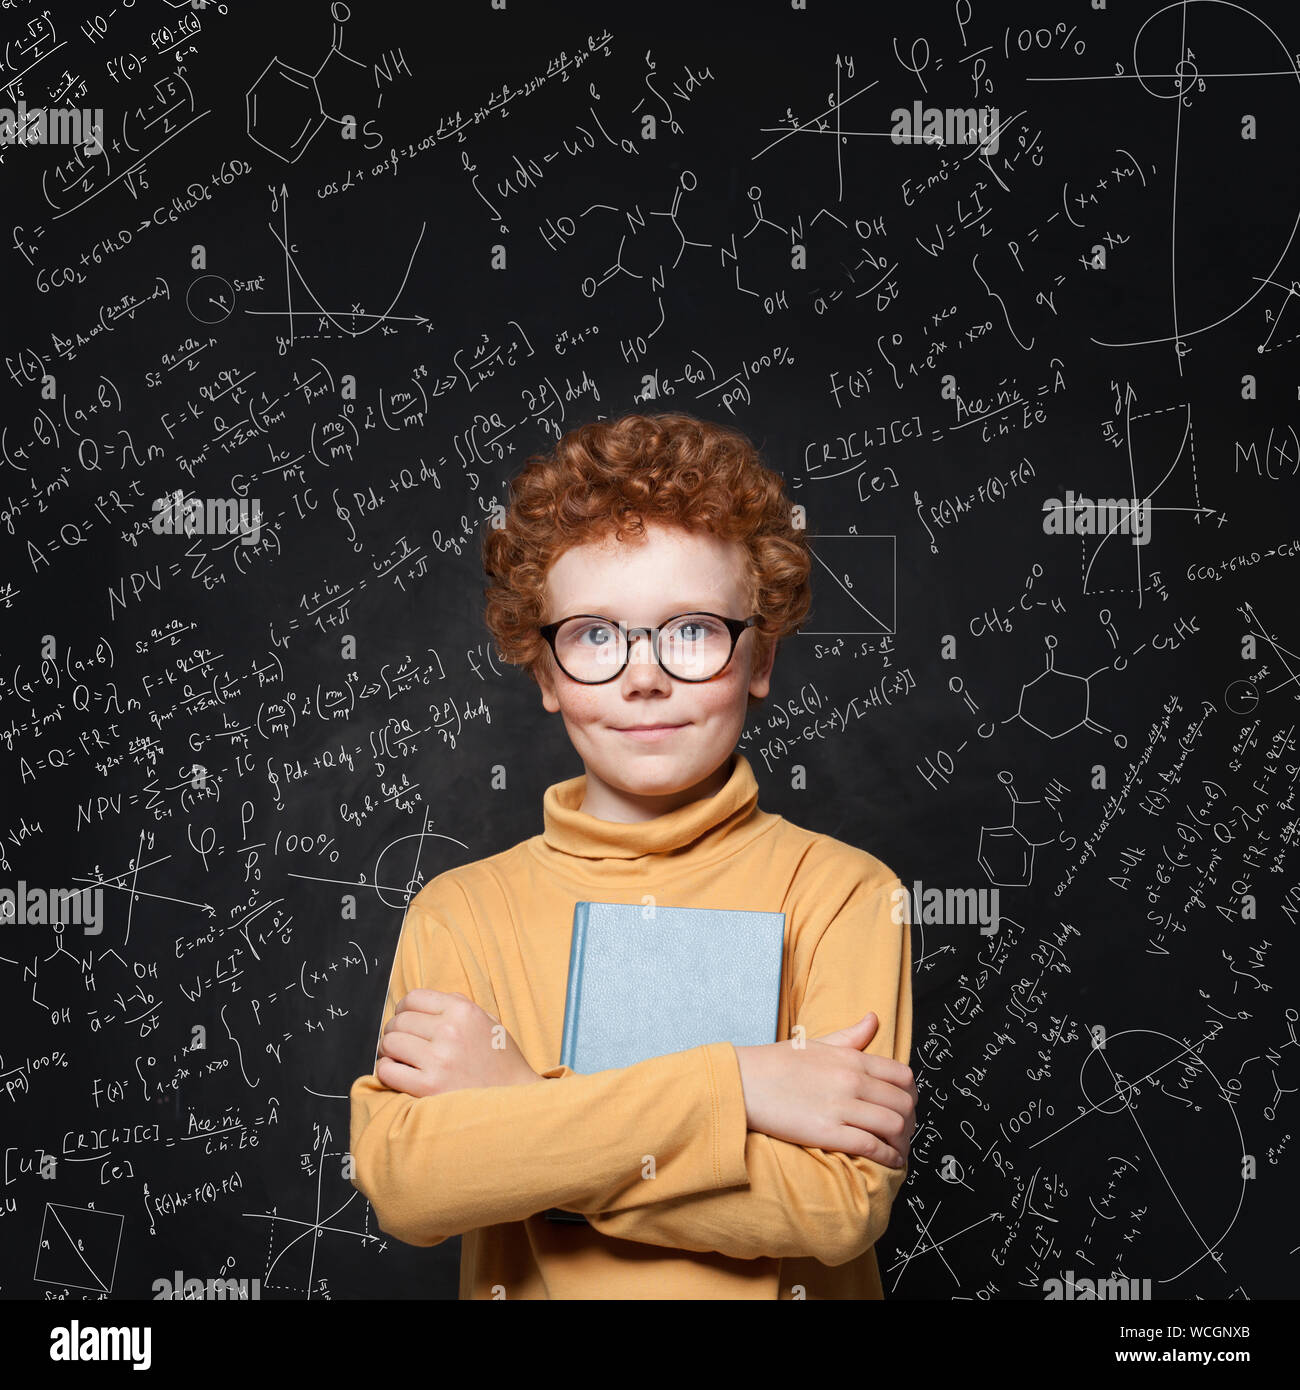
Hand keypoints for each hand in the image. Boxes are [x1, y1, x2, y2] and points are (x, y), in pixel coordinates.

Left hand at [376, 989, 543, 1096]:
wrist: (513, 1100)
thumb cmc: (500, 1061)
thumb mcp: (488, 1022)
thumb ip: (459, 1005)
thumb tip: (428, 1003)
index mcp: (463, 1011)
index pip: (413, 998)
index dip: (403, 1009)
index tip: (405, 1021)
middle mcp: (449, 1031)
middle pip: (398, 1021)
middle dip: (394, 1031)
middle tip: (402, 1043)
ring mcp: (438, 1059)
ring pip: (389, 1043)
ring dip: (389, 1051)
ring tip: (400, 1059)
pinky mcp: (428, 1087)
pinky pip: (387, 1071)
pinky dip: (387, 1071)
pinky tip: (400, 1074)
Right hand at [734, 1012, 916, 1166]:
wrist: (742, 1081)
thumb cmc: (776, 1063)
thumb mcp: (817, 1043)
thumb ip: (851, 1036)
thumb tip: (874, 1019)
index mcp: (850, 1058)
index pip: (902, 1076)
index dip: (912, 1095)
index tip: (909, 1106)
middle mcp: (851, 1080)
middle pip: (903, 1103)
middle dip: (911, 1121)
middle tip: (906, 1132)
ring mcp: (840, 1107)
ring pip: (893, 1126)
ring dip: (903, 1142)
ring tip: (900, 1149)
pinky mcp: (827, 1132)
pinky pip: (871, 1146)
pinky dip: (888, 1156)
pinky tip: (890, 1160)